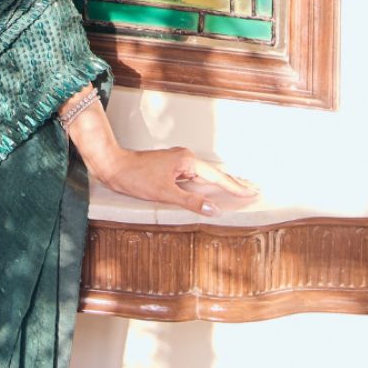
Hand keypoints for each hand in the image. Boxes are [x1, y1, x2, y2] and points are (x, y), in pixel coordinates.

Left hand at [98, 145, 258, 215]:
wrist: (114, 166)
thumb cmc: (136, 178)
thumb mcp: (164, 193)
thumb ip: (190, 202)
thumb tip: (214, 209)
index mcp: (188, 161)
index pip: (218, 177)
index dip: (236, 187)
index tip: (252, 192)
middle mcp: (186, 158)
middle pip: (215, 174)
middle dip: (234, 183)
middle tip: (254, 189)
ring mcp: (178, 161)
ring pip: (205, 175)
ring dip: (221, 183)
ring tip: (238, 189)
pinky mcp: (171, 166)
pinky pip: (195, 176)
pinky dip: (206, 183)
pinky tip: (210, 187)